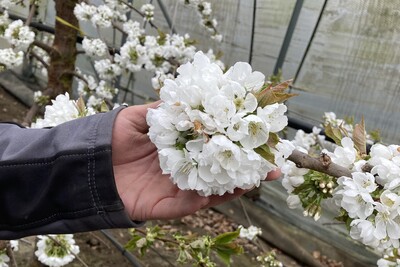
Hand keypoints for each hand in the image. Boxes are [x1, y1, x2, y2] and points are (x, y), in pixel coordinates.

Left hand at [111, 102, 280, 220]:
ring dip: (242, 181)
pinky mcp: (172, 206)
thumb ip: (163, 110)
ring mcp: (181, 187)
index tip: (257, 129)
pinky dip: (218, 196)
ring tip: (264, 173)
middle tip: (274, 158)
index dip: (234, 137)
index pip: (213, 142)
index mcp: (180, 146)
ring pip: (217, 186)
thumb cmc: (111, 140)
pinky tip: (236, 187)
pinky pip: (199, 203)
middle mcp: (185, 167)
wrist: (87, 168)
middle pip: (222, 166)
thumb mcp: (138, 117)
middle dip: (248, 163)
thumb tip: (189, 99)